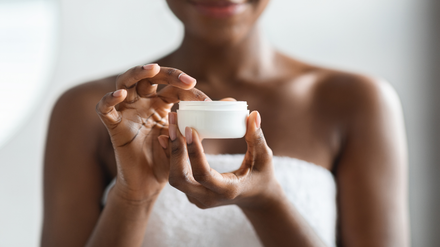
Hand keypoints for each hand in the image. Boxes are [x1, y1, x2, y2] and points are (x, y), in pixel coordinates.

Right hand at [96, 64, 209, 201]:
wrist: (151, 183)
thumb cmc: (169, 160)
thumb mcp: (189, 138)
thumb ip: (206, 120)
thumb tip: (232, 103)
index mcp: (160, 104)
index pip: (172, 87)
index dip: (188, 89)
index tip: (207, 101)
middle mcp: (142, 103)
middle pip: (149, 77)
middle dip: (166, 73)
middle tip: (185, 79)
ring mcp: (127, 112)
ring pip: (125, 83)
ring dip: (137, 73)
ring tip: (151, 69)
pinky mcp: (114, 126)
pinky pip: (105, 109)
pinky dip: (109, 99)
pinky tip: (121, 95)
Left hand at [160, 111, 281, 208]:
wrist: (255, 198)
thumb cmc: (262, 175)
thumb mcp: (264, 158)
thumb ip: (257, 137)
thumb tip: (253, 114)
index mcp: (227, 190)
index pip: (203, 174)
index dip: (194, 152)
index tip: (189, 129)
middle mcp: (208, 198)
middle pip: (180, 179)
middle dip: (174, 150)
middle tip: (173, 124)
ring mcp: (198, 199)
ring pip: (174, 178)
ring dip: (170, 152)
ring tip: (170, 126)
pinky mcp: (192, 194)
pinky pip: (176, 176)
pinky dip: (171, 157)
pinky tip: (167, 137)